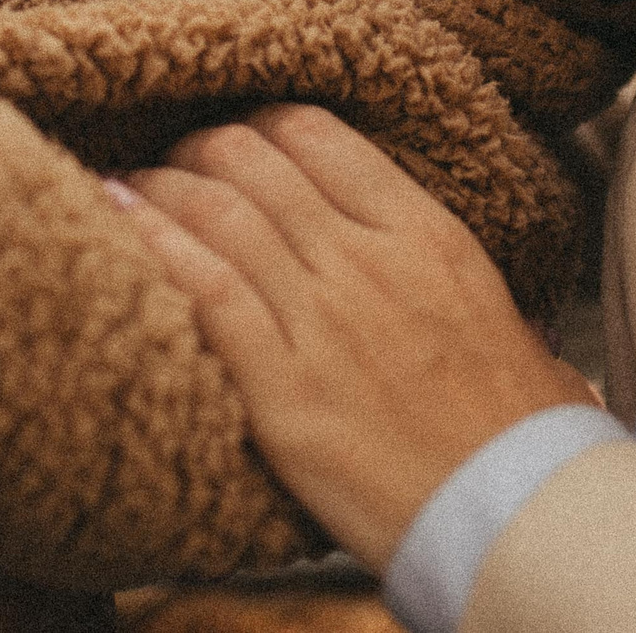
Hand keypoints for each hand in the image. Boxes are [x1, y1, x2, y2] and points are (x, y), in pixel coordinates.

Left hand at [119, 104, 596, 570]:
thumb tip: (423, 255)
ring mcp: (323, 322)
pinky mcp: (284, 390)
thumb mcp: (496, 308)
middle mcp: (368, 261)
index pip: (317, 136)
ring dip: (160, 188)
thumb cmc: (517, 423)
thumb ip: (440, 268)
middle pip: (252, 161)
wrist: (516, 508)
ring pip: (217, 213)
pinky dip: (152, 242)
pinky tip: (118, 217)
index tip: (235, 140)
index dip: (259, 126)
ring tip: (128, 183)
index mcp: (424, 234)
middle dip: (198, 150)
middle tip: (174, 162)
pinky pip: (204, 290)